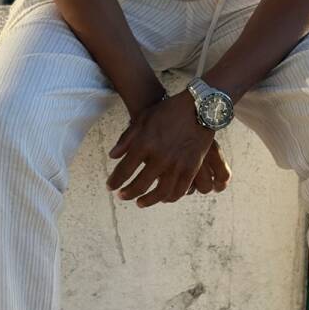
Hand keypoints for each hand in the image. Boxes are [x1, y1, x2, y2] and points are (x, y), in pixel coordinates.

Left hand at [105, 91, 230, 206]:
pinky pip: (180, 190)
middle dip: (127, 193)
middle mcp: (159, 157)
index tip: (110, 187)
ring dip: (147, 201)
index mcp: (144, 144)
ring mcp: (177, 164)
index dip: (115, 181)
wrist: (198, 106)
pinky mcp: (191, 168)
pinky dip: (170, 197)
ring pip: (159, 193)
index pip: (124, 170)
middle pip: (139, 185)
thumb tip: (112, 156)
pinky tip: (163, 198)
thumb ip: (126, 139)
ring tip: (140, 203)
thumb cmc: (168, 111)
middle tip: (121, 196)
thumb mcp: (143, 119)